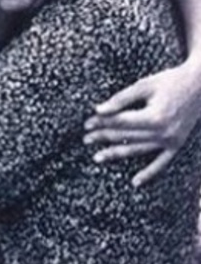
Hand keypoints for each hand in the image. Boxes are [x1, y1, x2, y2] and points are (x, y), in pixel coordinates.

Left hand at [84, 63, 200, 186]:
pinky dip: (149, 173)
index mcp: (154, 116)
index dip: (102, 123)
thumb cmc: (170, 81)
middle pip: (126, 137)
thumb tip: (99, 110)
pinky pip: (162, 162)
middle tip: (86, 139)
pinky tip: (135, 182)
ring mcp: (171, 141)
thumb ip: (121, 99)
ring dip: (117, 154)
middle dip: (104, 137)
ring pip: (138, 150)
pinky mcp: (177, 144)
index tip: (87, 124)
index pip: (121, 122)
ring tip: (98, 157)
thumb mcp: (144, 85)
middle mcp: (163, 132)